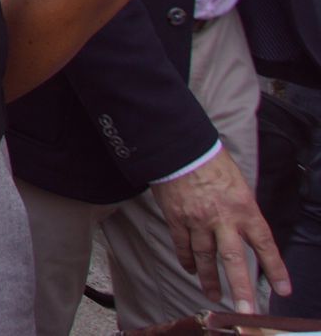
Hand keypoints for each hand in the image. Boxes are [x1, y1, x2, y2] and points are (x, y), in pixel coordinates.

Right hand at [148, 148, 291, 312]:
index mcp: (244, 208)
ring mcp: (197, 219)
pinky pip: (182, 245)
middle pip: (233, 259)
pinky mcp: (176, 218)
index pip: (264, 245)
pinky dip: (187, 259)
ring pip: (205, 257)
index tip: (283, 289)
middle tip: (246, 311)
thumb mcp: (241, 187)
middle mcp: (222, 218)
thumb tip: (249, 235)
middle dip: (240, 288)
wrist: (180, 149)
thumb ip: (245, 213)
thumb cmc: (214, 164)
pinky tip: (191, 269)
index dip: (275, 269)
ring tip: (214, 295)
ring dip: (209, 279)